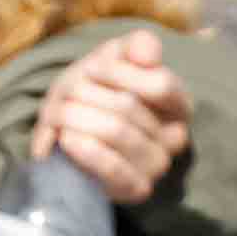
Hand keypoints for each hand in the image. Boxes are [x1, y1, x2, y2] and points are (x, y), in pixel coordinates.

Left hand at [37, 29, 190, 206]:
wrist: (67, 135)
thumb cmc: (94, 91)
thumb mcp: (113, 59)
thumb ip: (136, 46)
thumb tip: (147, 53)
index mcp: (178, 103)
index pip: (160, 84)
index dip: (118, 73)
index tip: (91, 69)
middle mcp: (175, 137)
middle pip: (128, 107)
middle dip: (85, 94)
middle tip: (64, 94)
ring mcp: (157, 166)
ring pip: (116, 131)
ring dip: (75, 117)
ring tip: (58, 114)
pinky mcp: (134, 190)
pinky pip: (113, 168)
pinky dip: (85, 149)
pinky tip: (66, 138)